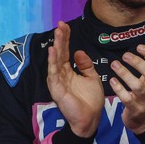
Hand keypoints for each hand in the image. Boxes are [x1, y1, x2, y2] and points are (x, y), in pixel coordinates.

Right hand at [47, 21, 102, 137]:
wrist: (90, 118)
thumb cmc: (90, 100)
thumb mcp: (91, 78)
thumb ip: (85, 65)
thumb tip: (78, 51)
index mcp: (69, 71)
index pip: (66, 51)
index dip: (66, 38)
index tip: (65, 25)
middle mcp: (61, 74)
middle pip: (60, 53)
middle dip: (60, 38)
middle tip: (60, 24)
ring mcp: (57, 81)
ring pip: (56, 60)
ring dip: (56, 46)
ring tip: (57, 33)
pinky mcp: (57, 89)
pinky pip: (54, 73)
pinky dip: (53, 61)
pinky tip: (53, 51)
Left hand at [110, 44, 144, 134]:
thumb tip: (143, 48)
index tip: (140, 47)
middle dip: (138, 63)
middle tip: (125, 55)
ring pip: (137, 86)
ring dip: (125, 74)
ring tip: (114, 64)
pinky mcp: (134, 109)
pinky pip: (126, 98)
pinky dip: (118, 88)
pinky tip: (112, 80)